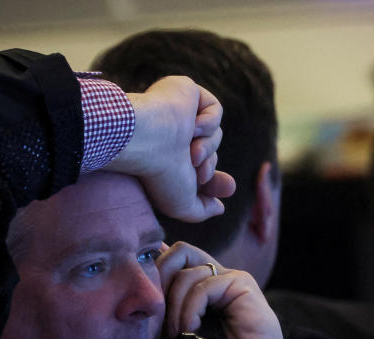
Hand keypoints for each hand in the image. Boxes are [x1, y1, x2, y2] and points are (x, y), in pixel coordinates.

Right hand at [105, 76, 235, 221]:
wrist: (145, 140)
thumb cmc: (159, 174)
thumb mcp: (182, 205)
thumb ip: (201, 211)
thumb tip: (220, 208)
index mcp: (166, 158)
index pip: (200, 168)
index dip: (214, 179)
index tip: (227, 188)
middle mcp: (170, 137)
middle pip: (211, 152)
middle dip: (211, 164)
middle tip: (199, 173)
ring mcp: (177, 113)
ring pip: (214, 134)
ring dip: (209, 147)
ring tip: (191, 153)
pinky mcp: (184, 91)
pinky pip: (214, 109)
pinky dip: (210, 122)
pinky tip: (191, 127)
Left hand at [156, 242, 354, 338]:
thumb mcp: (176, 338)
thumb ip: (160, 317)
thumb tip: (131, 302)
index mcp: (199, 283)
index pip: (170, 258)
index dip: (152, 272)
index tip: (144, 304)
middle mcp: (215, 275)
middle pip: (177, 252)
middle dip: (158, 280)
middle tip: (155, 315)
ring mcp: (229, 278)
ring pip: (187, 272)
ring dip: (173, 306)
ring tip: (176, 333)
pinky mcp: (241, 285)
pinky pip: (204, 285)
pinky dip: (190, 309)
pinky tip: (191, 330)